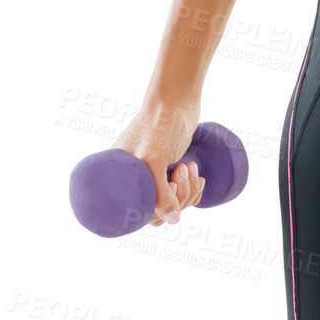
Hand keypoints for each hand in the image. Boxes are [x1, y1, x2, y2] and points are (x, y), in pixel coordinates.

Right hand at [114, 97, 206, 226]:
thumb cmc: (159, 123)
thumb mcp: (154, 159)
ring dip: (189, 191)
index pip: (138, 214)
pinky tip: (199, 176)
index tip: (172, 183)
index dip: (158, 209)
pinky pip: (183, 196)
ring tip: (190, 165)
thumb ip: (159, 192)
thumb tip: (174, 220)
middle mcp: (134, 181)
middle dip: (179, 197)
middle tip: (183, 168)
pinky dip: (195, 190)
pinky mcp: (169, 172)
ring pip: (173, 205)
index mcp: (120, 181)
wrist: (178, 99)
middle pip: (158, 213)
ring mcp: (153, 177)